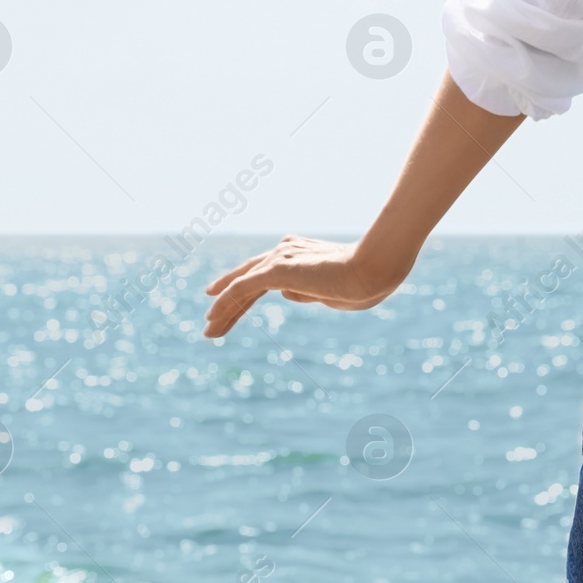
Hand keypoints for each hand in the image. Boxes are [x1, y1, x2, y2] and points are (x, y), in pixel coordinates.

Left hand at [203, 236, 407, 337]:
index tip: (231, 309)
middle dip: (229, 303)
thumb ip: (307, 293)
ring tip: (208, 331)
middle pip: (247, 279)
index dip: (244, 293)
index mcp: (299, 255)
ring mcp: (279, 258)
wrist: (374, 270)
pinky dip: (226, 303)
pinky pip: (242, 288)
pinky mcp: (276, 270)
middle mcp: (285, 251)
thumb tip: (286, 294)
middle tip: (212, 323)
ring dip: (223, 310)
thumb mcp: (331, 295)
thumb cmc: (364, 283)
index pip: (264, 275)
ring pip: (241, 285)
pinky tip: (212, 317)